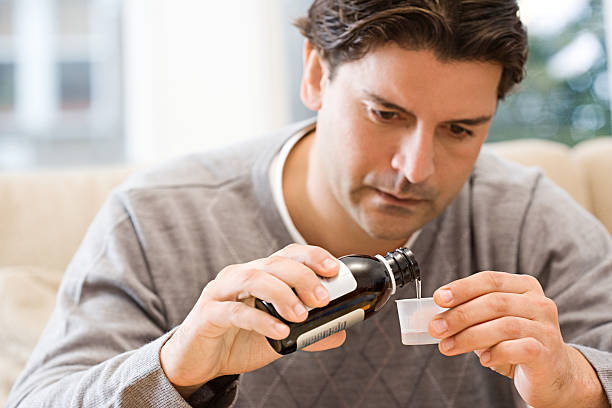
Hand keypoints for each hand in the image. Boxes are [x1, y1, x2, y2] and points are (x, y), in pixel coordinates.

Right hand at [160, 244, 345, 396]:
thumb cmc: (237, 340)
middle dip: (302, 277)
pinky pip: (235, 312)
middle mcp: (239, 276)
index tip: (334, 270)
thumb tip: (339, 332)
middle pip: (274, 263)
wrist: (198, 362)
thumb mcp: (278, 336)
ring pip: (253, 279)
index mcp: (258, 274)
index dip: (312, 257)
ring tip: (302, 316)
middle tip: (322, 299)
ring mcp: (221, 292)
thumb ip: (307, 333)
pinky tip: (280, 332)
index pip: (287, 254)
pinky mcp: (208, 314)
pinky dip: (261, 320)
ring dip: (282, 294)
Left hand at [429, 271, 607, 407]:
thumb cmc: (515, 342)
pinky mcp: (547, 352)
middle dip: (459, 315)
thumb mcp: (492, 322)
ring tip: (447, 347)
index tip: (438, 299)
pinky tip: (483, 360)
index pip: (490, 280)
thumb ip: (470, 314)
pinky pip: (518, 348)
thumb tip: (435, 316)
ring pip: (503, 325)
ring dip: (469, 337)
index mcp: (524, 286)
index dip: (462, 288)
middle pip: (494, 302)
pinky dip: (495, 353)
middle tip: (436, 328)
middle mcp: (539, 303)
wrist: (552, 373)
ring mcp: (546, 327)